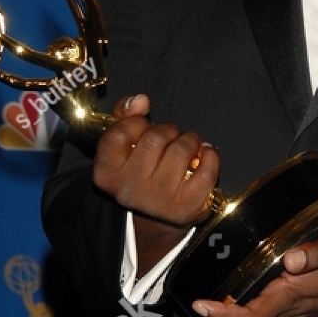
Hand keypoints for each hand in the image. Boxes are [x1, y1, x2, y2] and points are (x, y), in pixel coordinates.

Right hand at [93, 94, 220, 272]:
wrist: (158, 216)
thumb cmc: (141, 170)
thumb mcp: (123, 145)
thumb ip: (125, 115)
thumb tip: (140, 100)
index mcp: (106, 174)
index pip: (120, 132)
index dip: (137, 123)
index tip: (143, 129)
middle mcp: (129, 190)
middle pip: (156, 138)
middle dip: (169, 130)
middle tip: (171, 137)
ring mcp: (158, 201)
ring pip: (181, 149)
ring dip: (190, 140)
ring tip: (188, 147)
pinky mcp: (187, 207)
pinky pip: (206, 170)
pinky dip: (211, 156)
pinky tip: (204, 156)